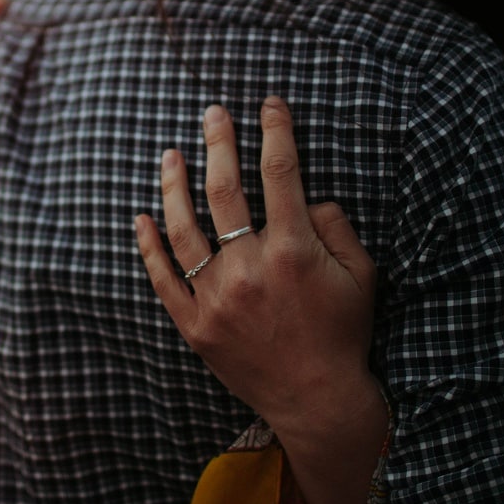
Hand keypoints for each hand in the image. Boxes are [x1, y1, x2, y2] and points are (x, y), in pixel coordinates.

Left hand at [134, 96, 377, 437]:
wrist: (317, 399)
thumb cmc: (345, 333)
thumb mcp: (362, 276)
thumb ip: (336, 226)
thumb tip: (307, 195)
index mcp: (294, 251)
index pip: (281, 173)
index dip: (276, 131)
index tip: (269, 104)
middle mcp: (250, 268)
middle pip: (224, 190)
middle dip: (219, 143)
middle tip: (212, 113)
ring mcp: (217, 297)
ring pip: (183, 228)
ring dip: (173, 185)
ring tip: (170, 154)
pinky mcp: (194, 325)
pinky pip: (161, 278)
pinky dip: (147, 246)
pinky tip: (140, 218)